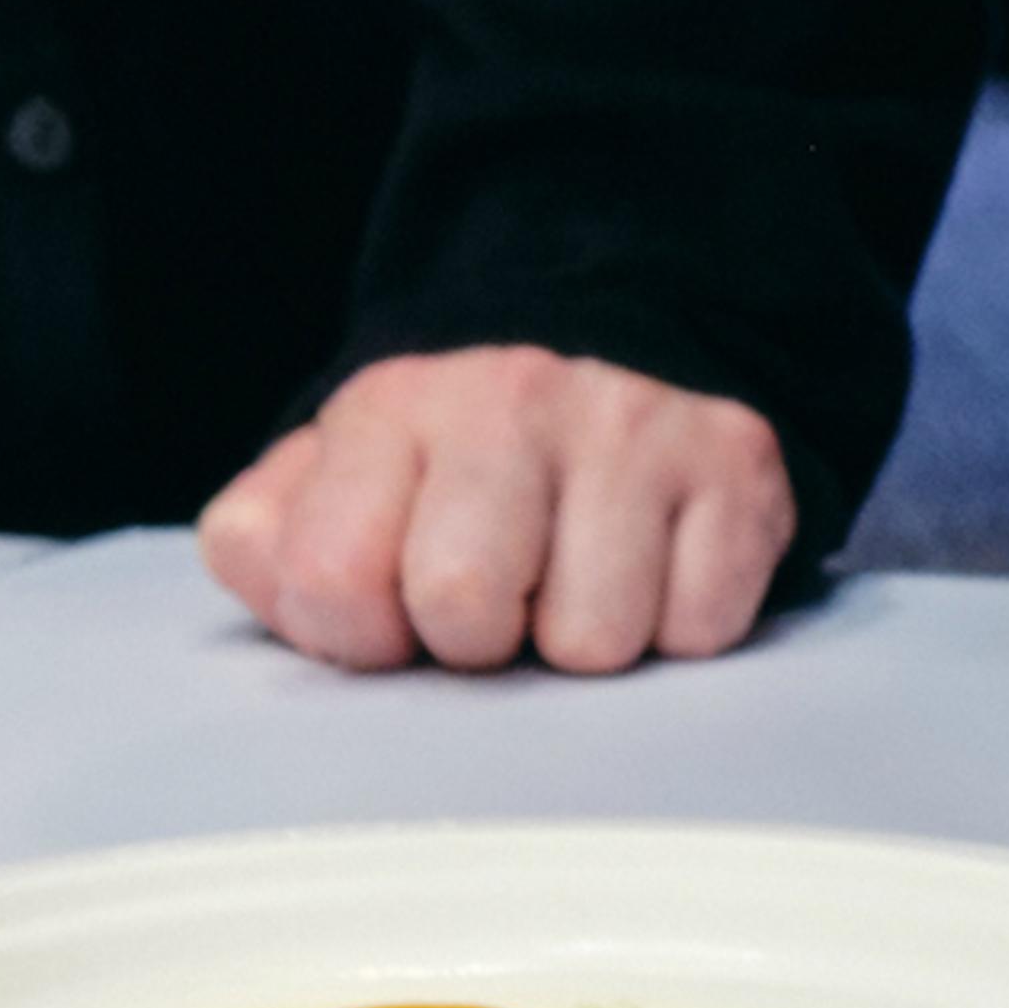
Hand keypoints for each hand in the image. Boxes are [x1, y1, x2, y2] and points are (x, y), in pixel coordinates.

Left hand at [199, 346, 794, 672]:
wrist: (616, 365)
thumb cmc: (460, 471)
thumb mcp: (339, 487)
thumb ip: (271, 542)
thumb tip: (280, 583)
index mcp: (388, 408)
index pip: (330, 580)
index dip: (363, 637)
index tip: (396, 616)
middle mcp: (511, 395)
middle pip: (465, 608)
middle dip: (480, 642)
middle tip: (501, 605)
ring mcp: (633, 424)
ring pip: (595, 641)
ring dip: (586, 642)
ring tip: (580, 581)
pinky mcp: (737, 463)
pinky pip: (699, 630)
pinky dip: (679, 628)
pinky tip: (656, 570)